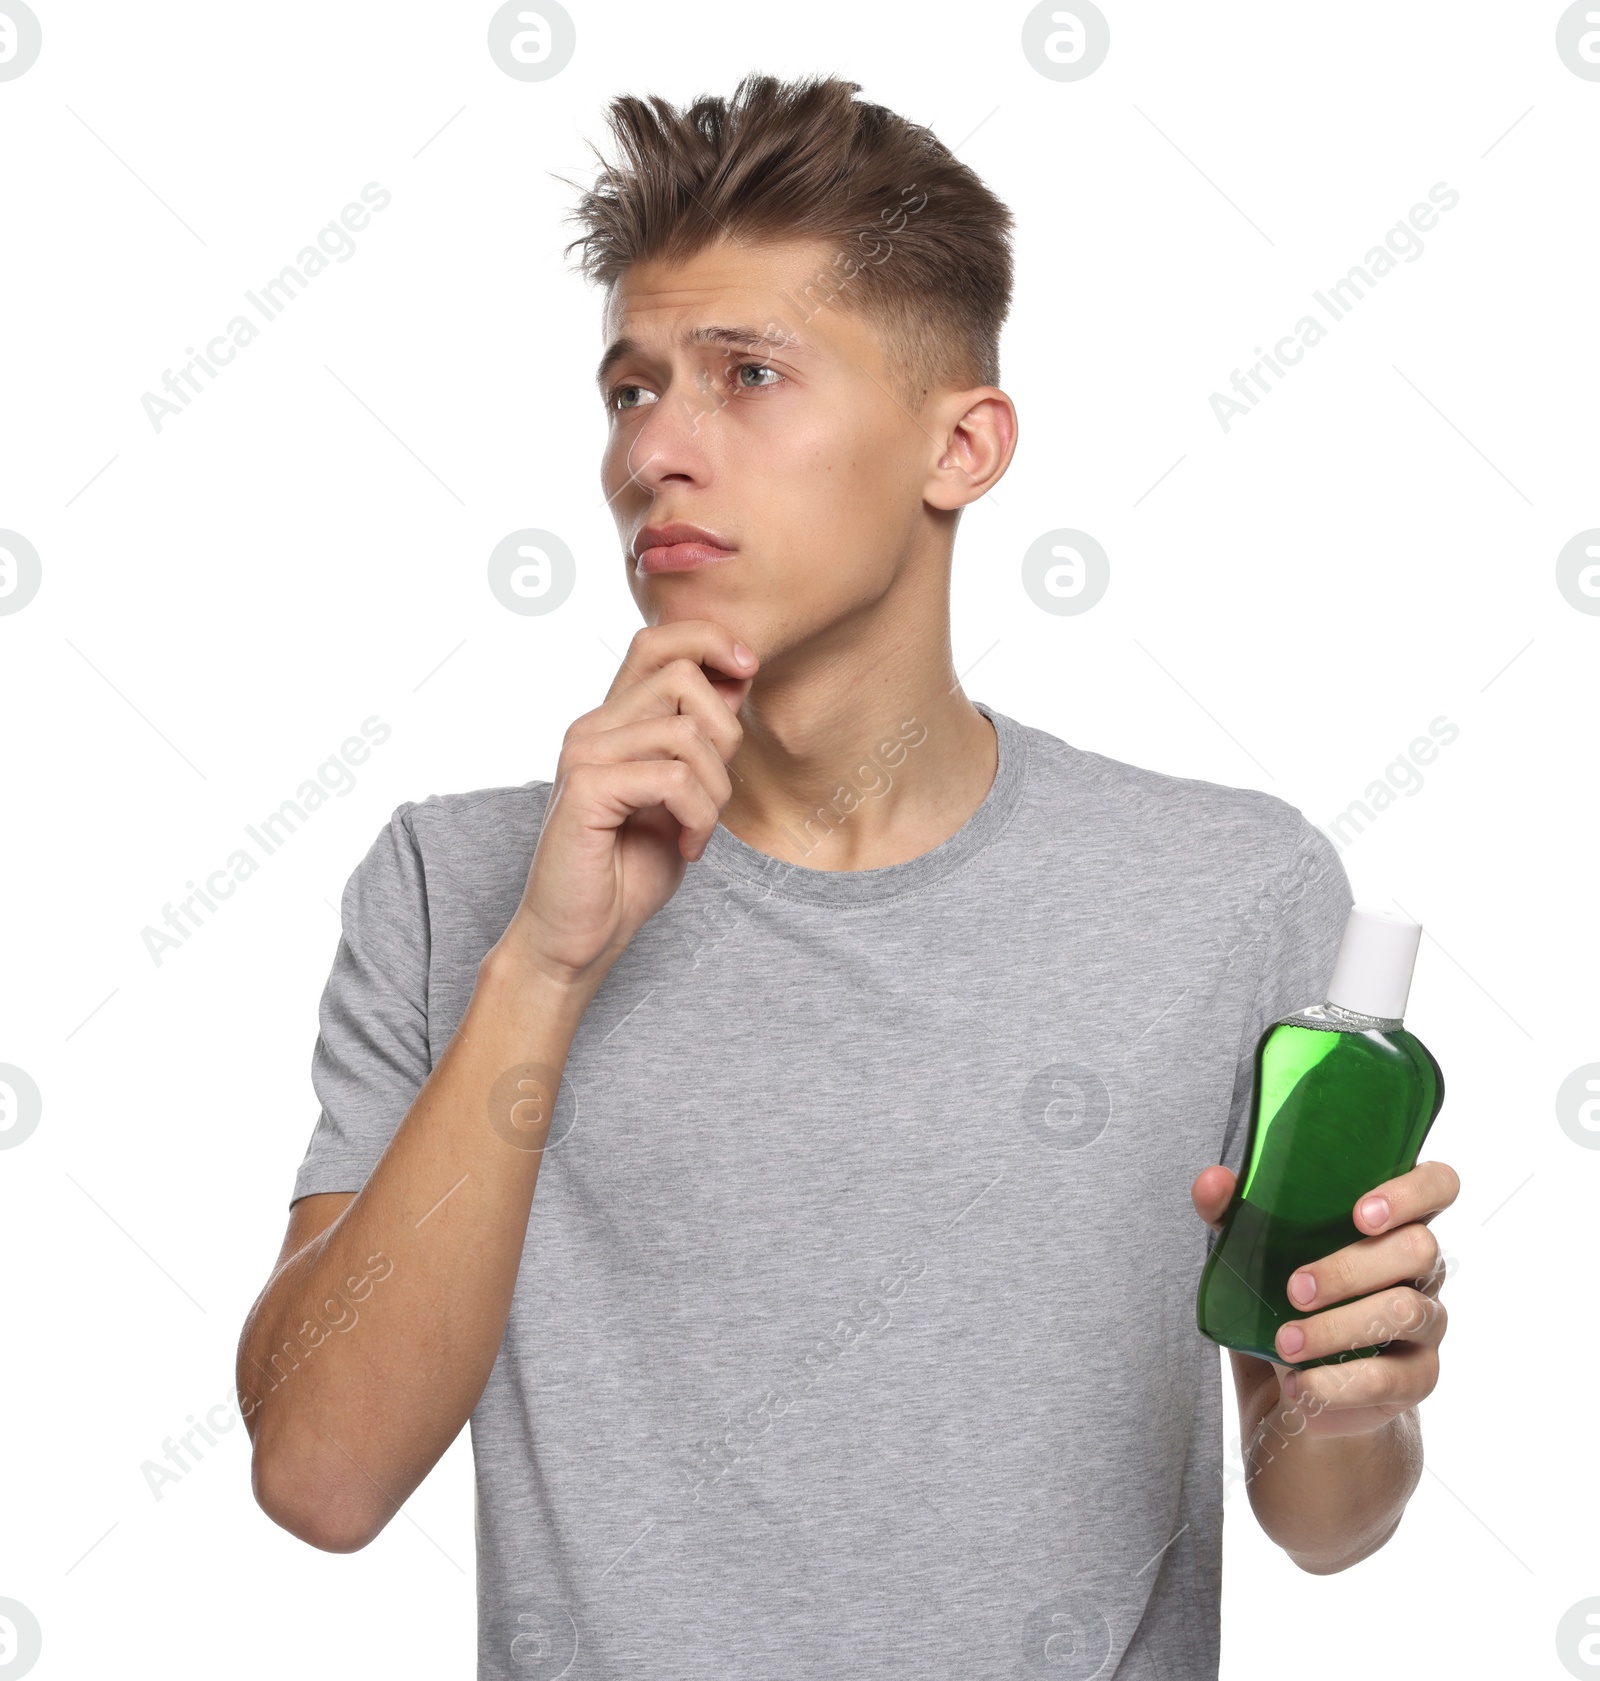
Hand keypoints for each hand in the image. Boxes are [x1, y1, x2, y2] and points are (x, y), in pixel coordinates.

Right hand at [494, 620, 757, 989]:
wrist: (579, 937)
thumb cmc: (628, 871)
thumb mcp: (682, 795)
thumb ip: (700, 739)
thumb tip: (738, 676)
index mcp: (613, 723)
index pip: (657, 640)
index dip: (710, 640)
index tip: (749, 671)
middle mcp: (593, 728)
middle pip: (682, 676)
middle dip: (724, 737)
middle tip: (714, 796)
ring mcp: (584, 755)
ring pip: (686, 732)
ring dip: (714, 791)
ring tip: (697, 829)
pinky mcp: (585, 790)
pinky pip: (672, 777)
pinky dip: (697, 817)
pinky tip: (686, 846)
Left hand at [1191, 1160, 1458, 1438]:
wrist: (1295, 1379)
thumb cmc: (1286, 1292)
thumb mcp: (1255, 1248)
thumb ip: (1234, 1209)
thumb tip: (1212, 1181)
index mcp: (1392, 1221)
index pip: (1438, 1185)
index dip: (1412, 1191)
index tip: (1361, 1213)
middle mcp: (1421, 1268)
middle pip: (1419, 1248)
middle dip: (1349, 1268)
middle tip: (1294, 1289)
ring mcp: (1426, 1322)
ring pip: (1405, 1310)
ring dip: (1338, 1327)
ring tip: (1285, 1342)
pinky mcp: (1417, 1376)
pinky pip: (1393, 1378)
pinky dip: (1338, 1383)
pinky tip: (1298, 1384)